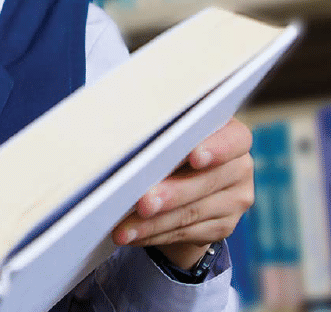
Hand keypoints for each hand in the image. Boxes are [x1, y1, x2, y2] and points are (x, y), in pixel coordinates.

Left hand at [112, 118, 253, 268]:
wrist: (187, 177)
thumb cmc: (172, 143)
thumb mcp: (172, 131)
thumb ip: (163, 135)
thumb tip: (129, 144)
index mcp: (232, 136)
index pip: (233, 140)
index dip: (215, 149)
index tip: (194, 157)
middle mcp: (240, 167)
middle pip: (206, 182)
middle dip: (171, 194)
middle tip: (143, 203)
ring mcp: (235, 200)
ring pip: (192, 213)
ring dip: (153, 222)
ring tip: (124, 227)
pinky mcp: (223, 226)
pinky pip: (186, 232)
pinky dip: (155, 234)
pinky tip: (132, 234)